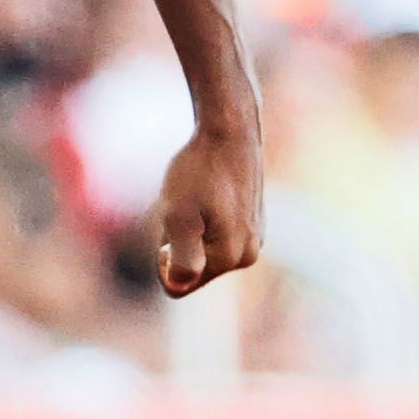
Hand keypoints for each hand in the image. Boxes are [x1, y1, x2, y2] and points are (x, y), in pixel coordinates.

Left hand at [150, 125, 265, 299]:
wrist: (229, 130)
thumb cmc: (200, 171)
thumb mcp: (179, 216)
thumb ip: (180, 258)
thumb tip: (178, 287)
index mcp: (230, 259)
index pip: (179, 283)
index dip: (164, 255)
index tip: (172, 223)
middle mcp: (248, 255)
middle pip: (193, 267)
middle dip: (179, 243)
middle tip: (185, 205)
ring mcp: (254, 238)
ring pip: (203, 249)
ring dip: (191, 228)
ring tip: (199, 195)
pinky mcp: (253, 221)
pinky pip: (215, 233)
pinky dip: (205, 217)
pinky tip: (210, 190)